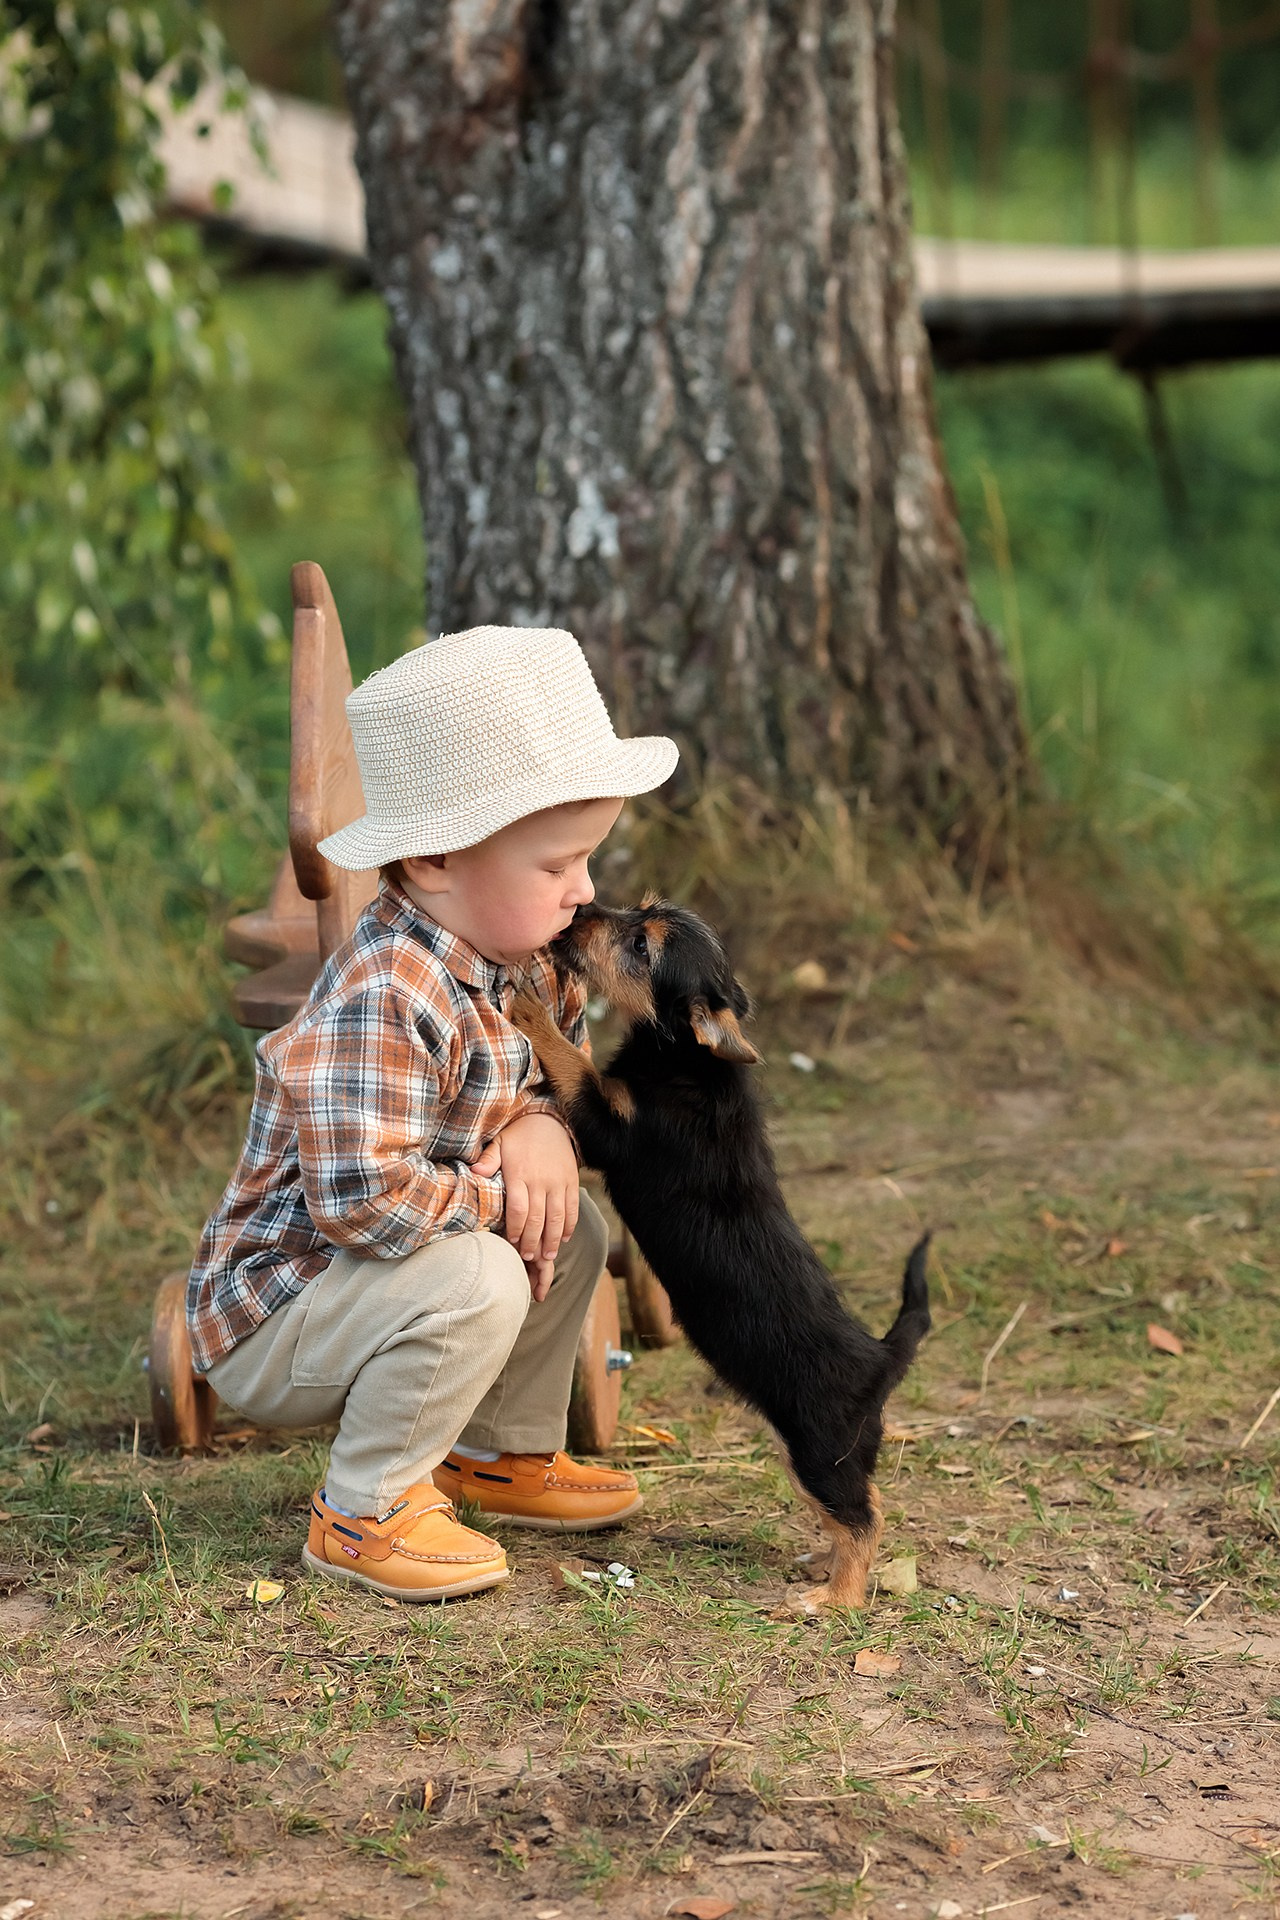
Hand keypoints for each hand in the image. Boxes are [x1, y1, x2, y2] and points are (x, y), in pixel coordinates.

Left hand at [474, 1112, 578, 1298]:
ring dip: (553, 1240)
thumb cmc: (520, 1136)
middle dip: (533, 1241)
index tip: (512, 1243)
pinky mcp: (572, 1181)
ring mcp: (559, 1182)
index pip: (519, 1209)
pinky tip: (565, 1238)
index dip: (516, 1229)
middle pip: (538, 1218)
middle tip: (528, 1257)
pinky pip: (573, 1208)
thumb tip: (474, 1173)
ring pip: (557, 1217)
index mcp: (520, 1174)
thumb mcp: (500, 1143)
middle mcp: (541, 1180)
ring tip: (548, 1256)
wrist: (550, 1121)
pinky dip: (570, 1225)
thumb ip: (488, 1160)